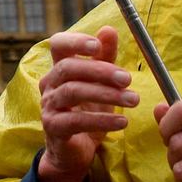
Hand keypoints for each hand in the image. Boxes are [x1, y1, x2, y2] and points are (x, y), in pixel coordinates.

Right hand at [35, 26, 136, 181]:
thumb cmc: (87, 111)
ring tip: (133, 101)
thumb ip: (105, 58)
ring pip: (73, 92)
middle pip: (68, 68)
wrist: (75, 150)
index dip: (76, 42)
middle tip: (128, 79)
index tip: (98, 46)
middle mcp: (49, 83)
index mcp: (59, 68)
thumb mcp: (100, 84)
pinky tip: (122, 122)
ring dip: (106, 95)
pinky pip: (75, 120)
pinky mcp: (53, 127)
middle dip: (100, 71)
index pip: (58, 44)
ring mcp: (48, 105)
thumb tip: (109, 30)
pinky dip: (102, 120)